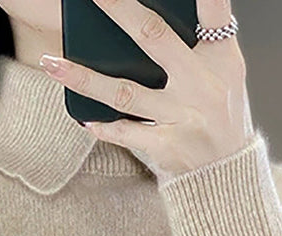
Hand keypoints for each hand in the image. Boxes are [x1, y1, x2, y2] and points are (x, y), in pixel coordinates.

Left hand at [39, 0, 253, 182]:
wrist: (229, 173)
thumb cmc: (222, 115)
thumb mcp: (225, 72)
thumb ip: (203, 40)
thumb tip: (162, 12)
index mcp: (220, 58)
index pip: (213, 12)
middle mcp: (200, 84)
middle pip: (154, 38)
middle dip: (121, 11)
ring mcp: (182, 117)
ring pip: (125, 93)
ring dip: (85, 79)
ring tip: (52, 63)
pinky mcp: (167, 146)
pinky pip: (127, 134)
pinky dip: (105, 128)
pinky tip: (84, 120)